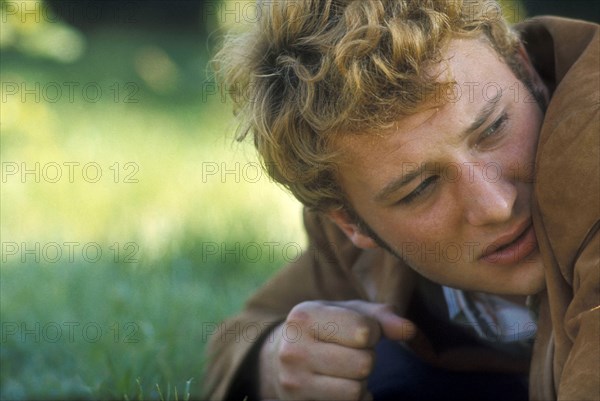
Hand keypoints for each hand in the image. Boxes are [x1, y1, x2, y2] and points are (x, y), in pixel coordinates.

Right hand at [258, 300, 416, 399]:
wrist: (277, 358)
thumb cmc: (324, 329)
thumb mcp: (348, 312)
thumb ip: (382, 317)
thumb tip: (409, 330)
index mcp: (304, 316)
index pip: (364, 331)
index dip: (373, 332)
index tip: (360, 331)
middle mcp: (293, 349)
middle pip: (363, 364)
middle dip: (367, 358)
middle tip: (352, 353)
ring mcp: (293, 382)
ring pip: (356, 390)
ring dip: (360, 382)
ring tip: (346, 370)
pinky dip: (356, 399)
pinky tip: (340, 386)